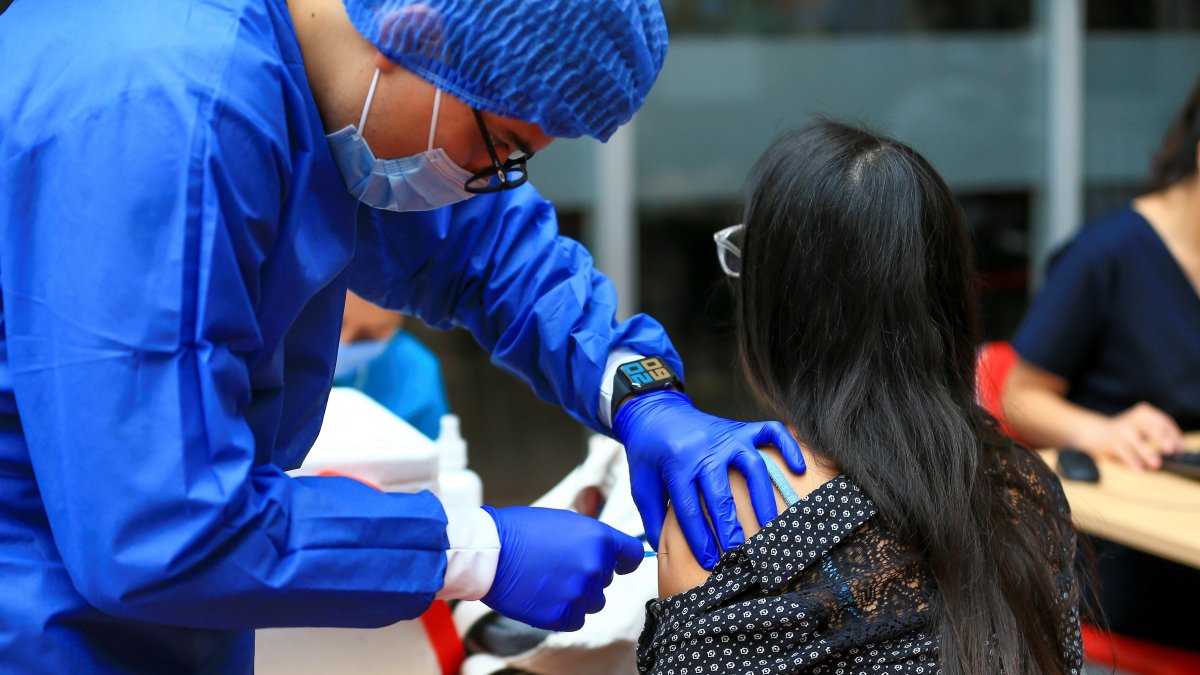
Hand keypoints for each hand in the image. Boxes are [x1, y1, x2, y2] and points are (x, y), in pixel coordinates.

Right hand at [480, 506, 642, 630]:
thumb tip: (611, 556)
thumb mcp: (565, 522)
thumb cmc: (521, 531)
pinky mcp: (562, 616)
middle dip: (589, 574)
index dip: (624, 560)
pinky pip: (576, 619)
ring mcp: (579, 593)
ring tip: (549, 581)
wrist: (489, 552)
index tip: (618, 564)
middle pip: (607, 579)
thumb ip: (592, 539)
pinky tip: (544, 596)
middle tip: (559, 565)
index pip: (632, 554)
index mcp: (599, 539)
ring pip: (594, 601)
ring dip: (578, 595)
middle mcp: (595, 567)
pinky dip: (563, 612)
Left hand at [614, 390, 804, 569]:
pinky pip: (771, 432)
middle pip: (721, 493)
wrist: (655, 411)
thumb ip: (652, 518)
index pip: (690, 508)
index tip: (709, 562)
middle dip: (730, 527)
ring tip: (771, 526)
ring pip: (752, 467)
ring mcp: (727, 437)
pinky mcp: (741, 428)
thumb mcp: (641, 484)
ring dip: (763, 498)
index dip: (699, 538)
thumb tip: (663, 552)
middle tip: (739, 553)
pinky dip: (788, 447)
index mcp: (677, 464)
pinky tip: (797, 470)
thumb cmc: (649, 452)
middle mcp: (705, 449)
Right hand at [1079, 402, 1182, 470]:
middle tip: (1170, 449)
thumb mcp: (1141, 429)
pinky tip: (1139, 470)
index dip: (1173, 435)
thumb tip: (1174, 452)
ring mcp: (1121, 430)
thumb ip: (1157, 437)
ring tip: (1156, 464)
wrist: (1093, 432)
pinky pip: (1123, 452)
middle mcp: (1132, 420)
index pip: (1163, 421)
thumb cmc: (1123, 433)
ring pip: (1136, 441)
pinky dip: (1132, 461)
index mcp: (1143, 414)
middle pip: (1150, 427)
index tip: (1179, 449)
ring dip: (1147, 453)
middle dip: (1161, 438)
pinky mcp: (1111, 441)